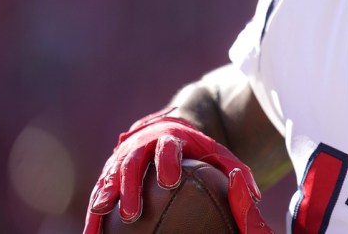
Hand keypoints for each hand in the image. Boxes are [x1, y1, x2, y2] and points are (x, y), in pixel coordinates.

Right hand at [83, 108, 273, 233]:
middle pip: (133, 163)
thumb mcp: (218, 152)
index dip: (167, 161)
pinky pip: (99, 190)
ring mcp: (124, 156)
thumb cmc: (198, 146)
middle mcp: (142, 144)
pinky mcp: (111, 170)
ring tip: (103, 216)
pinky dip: (94, 210)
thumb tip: (257, 195)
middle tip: (134, 213)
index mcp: (170, 137)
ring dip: (105, 196)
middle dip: (131, 187)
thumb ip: (236, 170)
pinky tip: (91, 232)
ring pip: (111, 176)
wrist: (170, 125)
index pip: (168, 147)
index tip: (170, 180)